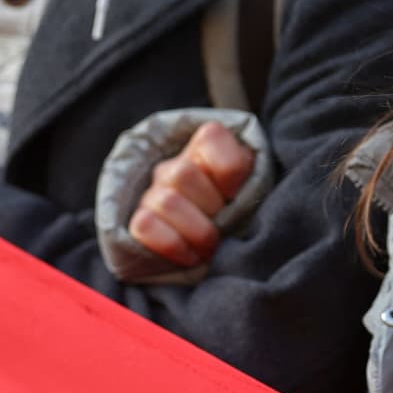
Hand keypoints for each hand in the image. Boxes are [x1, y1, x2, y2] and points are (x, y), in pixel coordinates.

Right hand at [129, 122, 254, 267]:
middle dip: (212, 207)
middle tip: (224, 225)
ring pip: (166, 201)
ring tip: (211, 245)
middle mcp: (174, 166)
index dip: (229, 170)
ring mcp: (152, 195)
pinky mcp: (139, 224)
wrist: (214, 249)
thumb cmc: (239, 213)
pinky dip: (173, 245)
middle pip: (183, 173)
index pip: (211, 137)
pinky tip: (190, 255)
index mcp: (207, 147)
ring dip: (196, 231)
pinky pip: (145, 226)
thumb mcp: (254, 189)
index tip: (236, 194)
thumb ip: (250, 179)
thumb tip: (243, 194)